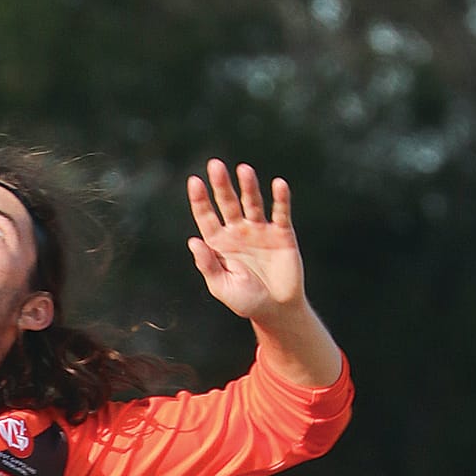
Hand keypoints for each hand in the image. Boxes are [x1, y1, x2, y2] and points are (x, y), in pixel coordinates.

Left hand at [186, 162, 310, 322]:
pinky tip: (278, 184)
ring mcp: (260, 230)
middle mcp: (238, 232)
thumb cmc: (246, 301)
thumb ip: (208, 265)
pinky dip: (280, 199)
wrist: (277, 310)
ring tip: (244, 170)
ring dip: (248, 186)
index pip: (206, 217)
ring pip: (252, 203)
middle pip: (228, 203)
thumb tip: (193, 241)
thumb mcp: (222, 286)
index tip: (194, 181)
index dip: (200, 200)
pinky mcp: (282, 234)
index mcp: (219, 244)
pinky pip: (280, 212)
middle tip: (215, 165)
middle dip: (221, 185)